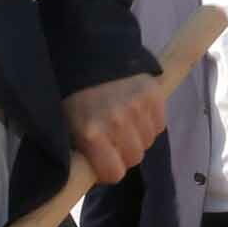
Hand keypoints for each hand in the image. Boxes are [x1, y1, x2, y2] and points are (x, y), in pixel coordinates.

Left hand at [60, 72, 168, 187]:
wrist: (90, 54)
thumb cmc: (73, 95)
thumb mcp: (68, 126)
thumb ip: (83, 150)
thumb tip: (95, 172)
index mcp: (91, 134)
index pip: (114, 173)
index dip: (110, 170)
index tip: (106, 164)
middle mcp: (117, 123)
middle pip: (134, 158)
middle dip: (125, 154)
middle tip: (115, 141)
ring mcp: (138, 109)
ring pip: (148, 141)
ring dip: (138, 137)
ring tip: (125, 123)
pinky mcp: (154, 95)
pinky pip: (160, 124)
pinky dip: (150, 123)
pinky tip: (137, 112)